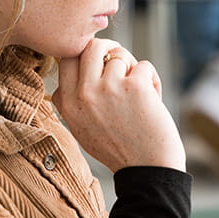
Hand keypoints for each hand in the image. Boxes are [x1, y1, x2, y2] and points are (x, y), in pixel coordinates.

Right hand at [52, 38, 186, 172]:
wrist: (148, 170)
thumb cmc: (118, 149)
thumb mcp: (81, 128)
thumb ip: (73, 99)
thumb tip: (75, 64)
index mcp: (68, 104)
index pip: (66, 58)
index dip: (83, 54)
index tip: (98, 62)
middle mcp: (84, 94)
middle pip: (91, 47)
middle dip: (108, 48)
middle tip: (120, 60)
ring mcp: (109, 88)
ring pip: (120, 55)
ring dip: (133, 68)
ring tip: (139, 92)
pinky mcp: (135, 86)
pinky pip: (144, 66)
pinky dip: (152, 80)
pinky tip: (153, 99)